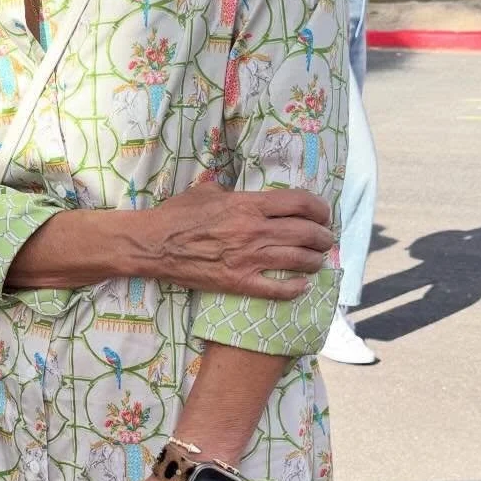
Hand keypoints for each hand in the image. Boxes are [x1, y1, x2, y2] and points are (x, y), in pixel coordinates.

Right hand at [146, 179, 332, 298]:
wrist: (154, 244)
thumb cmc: (178, 214)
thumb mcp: (208, 191)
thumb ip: (233, 191)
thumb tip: (245, 192)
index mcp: (249, 204)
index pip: (300, 203)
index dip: (320, 208)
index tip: (323, 214)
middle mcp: (254, 230)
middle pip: (306, 233)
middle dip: (324, 237)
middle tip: (326, 240)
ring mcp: (248, 258)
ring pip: (299, 260)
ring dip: (315, 261)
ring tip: (318, 261)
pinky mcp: (239, 282)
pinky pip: (278, 289)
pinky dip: (296, 289)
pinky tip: (302, 286)